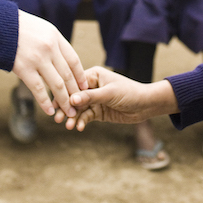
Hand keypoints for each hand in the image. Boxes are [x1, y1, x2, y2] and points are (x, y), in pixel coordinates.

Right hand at [12, 10, 86, 118]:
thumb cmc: (18, 28)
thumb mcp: (41, 29)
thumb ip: (52, 43)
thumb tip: (62, 61)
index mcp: (55, 37)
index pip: (74, 60)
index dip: (80, 76)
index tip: (84, 87)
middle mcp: (49, 48)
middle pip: (67, 74)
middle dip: (75, 92)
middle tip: (79, 104)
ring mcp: (37, 58)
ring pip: (56, 84)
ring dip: (64, 101)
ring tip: (69, 112)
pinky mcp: (24, 68)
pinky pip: (38, 89)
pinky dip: (45, 102)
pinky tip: (49, 111)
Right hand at [63, 67, 177, 130]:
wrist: (145, 106)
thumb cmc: (130, 93)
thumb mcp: (109, 93)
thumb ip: (91, 96)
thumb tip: (71, 99)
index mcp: (94, 75)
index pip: (75, 83)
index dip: (65, 93)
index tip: (56, 103)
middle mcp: (92, 86)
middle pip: (74, 97)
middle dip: (66, 107)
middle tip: (57, 118)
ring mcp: (95, 100)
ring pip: (79, 109)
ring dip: (73, 117)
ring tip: (68, 126)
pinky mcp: (99, 111)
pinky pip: (86, 116)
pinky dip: (82, 122)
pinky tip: (79, 128)